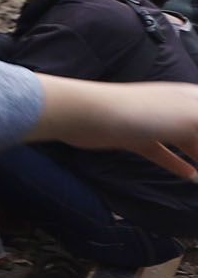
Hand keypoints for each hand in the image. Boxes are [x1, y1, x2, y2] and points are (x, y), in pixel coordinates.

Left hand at [30, 76, 197, 176]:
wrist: (88, 114)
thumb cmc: (145, 112)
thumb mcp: (191, 118)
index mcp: (193, 98)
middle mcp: (177, 107)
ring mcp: (155, 122)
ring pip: (187, 143)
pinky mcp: (136, 138)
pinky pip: (164, 154)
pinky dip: (178, 165)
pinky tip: (190, 179)